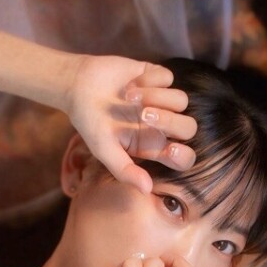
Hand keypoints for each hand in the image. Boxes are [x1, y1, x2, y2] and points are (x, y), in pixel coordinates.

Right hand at [66, 55, 196, 193]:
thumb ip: (125, 171)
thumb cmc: (91, 123)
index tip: (171, 149)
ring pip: (181, 100)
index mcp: (152, 146)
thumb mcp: (104, 151)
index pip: (183, 157)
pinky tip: (130, 85)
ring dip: (154, 97)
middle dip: (170, 121)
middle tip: (143, 114)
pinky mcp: (157, 76)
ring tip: (128, 97)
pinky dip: (148, 80)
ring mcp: (161, 100)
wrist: (78, 87)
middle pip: (188, 127)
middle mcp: (161, 125)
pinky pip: (168, 78)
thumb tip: (147, 190)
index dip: (184, 155)